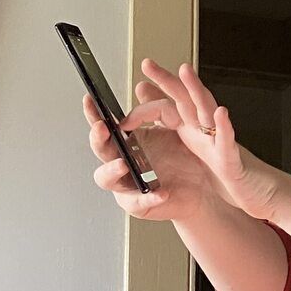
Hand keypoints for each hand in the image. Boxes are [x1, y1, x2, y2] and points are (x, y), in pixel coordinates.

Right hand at [84, 91, 215, 222]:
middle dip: (98, 139)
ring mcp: (126, 185)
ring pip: (106, 179)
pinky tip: (161, 192)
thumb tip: (142, 86)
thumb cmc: (181, 159)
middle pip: (100, 150)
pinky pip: (139, 202)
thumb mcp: (172, 128)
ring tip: (123, 164)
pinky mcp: (140, 204)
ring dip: (112, 170)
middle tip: (103, 129)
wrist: (200, 187)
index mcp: (124, 143)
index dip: (94, 114)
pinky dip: (149, 197)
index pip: (103, 126)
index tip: (90, 99)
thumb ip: (155, 108)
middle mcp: (120, 162)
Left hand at [121, 59, 287, 218]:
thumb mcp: (195, 148)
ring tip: (185, 71)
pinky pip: (228, 142)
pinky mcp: (232, 161)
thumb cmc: (228, 172)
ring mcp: (220, 143)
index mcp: (194, 130)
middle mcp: (207, 131)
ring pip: (208, 112)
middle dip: (168, 81)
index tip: (144, 74)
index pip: (174, 103)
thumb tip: (155, 108)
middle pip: (187, 100)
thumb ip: (175, 126)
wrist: (258, 192)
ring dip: (197, 91)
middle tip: (148, 64)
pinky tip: (221, 113)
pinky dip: (225, 127)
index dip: (158, 90)